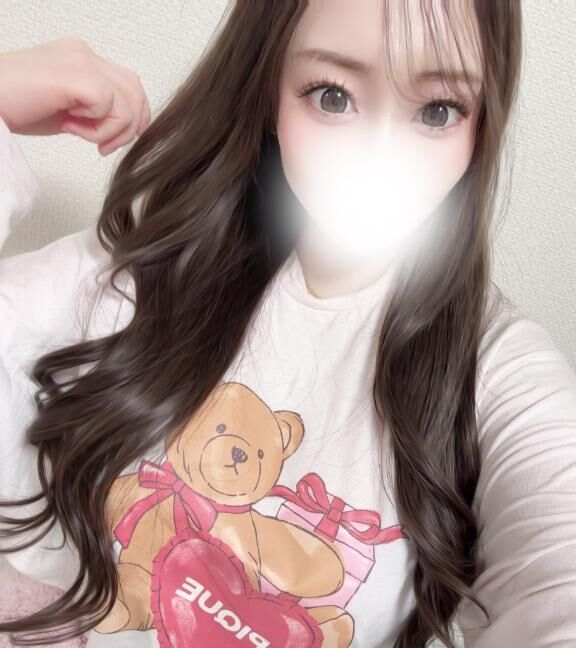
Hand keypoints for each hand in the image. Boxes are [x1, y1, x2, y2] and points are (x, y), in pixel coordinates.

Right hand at [0, 37, 150, 155]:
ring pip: (127, 102)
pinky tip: (69, 126)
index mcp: (81, 58)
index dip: (132, 116)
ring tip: (76, 131)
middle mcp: (84, 53)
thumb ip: (93, 111)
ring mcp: (81, 61)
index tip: (113, 140)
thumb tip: (120, 127)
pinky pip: (110, 107)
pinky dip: (96, 128)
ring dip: (107, 130)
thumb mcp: (66, 110)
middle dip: (127, 128)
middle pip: (135, 91)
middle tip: (102, 146)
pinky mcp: (77, 75)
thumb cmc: (13, 107)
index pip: (129, 84)